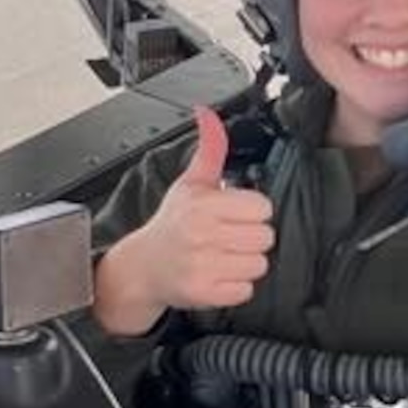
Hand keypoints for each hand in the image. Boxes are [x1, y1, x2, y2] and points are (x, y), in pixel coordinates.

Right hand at [93, 106, 275, 333]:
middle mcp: (201, 234)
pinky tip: (217, 275)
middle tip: (229, 237)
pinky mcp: (203, 293)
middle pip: (265, 237)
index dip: (252, 212)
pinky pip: (245, 291)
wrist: (142, 266)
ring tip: (223, 256)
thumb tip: (207, 114)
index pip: (262, 208)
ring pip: (258, 265)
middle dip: (251, 238)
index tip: (235, 215)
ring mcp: (202, 265)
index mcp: (203, 204)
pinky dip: (235, 287)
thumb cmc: (172, 224)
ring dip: (245, 263)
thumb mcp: (190, 183)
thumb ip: (210, 149)